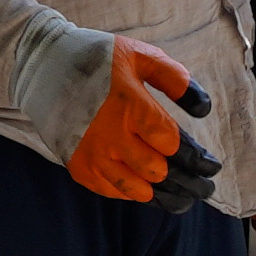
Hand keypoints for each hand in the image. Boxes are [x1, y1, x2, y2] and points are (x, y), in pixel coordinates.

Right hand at [66, 41, 205, 204]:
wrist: (43, 67)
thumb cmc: (96, 59)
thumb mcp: (139, 56)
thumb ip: (174, 79)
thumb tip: (203, 109)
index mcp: (130, 107)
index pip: (172, 144)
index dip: (197, 159)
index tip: (212, 166)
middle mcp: (110, 136)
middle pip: (159, 172)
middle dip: (187, 182)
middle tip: (204, 188)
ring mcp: (92, 155)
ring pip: (137, 189)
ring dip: (163, 196)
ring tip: (184, 200)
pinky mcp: (77, 166)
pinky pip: (112, 191)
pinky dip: (133, 193)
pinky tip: (149, 192)